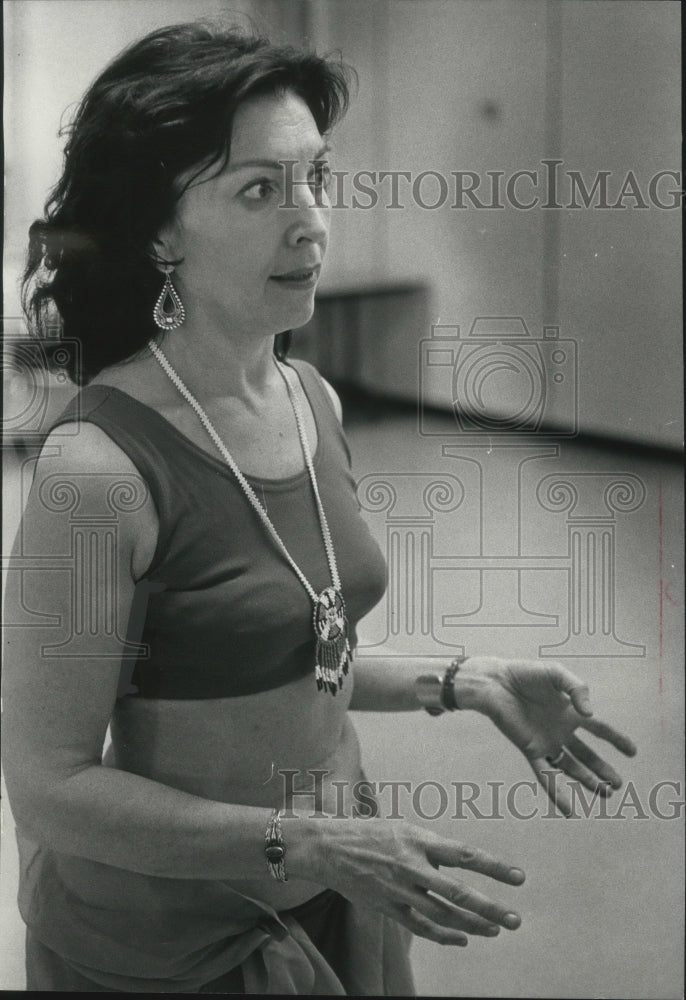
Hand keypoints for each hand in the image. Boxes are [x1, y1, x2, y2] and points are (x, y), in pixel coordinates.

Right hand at [301, 816, 524, 945]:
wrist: (328, 847)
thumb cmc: (370, 833)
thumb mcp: (404, 828)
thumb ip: (431, 847)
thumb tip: (461, 861)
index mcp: (418, 840)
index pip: (465, 854)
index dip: (494, 867)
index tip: (519, 877)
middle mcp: (411, 866)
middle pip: (458, 893)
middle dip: (490, 908)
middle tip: (515, 919)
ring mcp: (399, 890)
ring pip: (443, 914)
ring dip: (473, 924)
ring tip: (496, 929)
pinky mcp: (387, 907)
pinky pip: (421, 926)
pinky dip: (445, 935)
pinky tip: (463, 938)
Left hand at [456, 657, 636, 815]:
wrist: (495, 682)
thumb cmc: (525, 674)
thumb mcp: (557, 674)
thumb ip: (578, 689)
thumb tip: (591, 714)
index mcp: (569, 711)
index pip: (599, 728)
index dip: (616, 739)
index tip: (632, 752)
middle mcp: (560, 729)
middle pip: (586, 754)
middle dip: (602, 770)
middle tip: (617, 785)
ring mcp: (545, 741)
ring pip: (570, 767)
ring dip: (587, 780)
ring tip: (605, 793)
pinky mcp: (530, 749)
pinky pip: (545, 774)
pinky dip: (557, 791)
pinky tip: (569, 808)